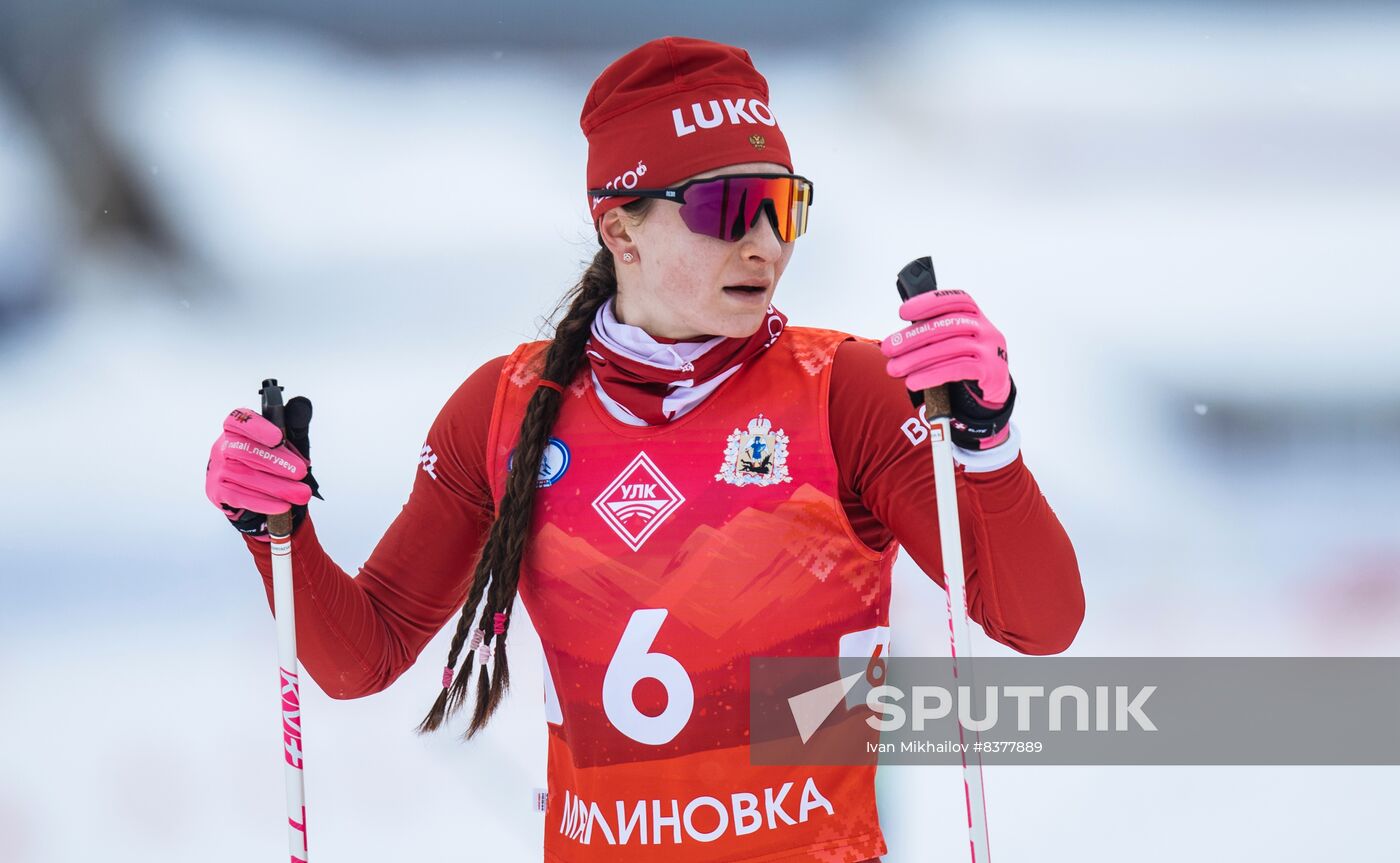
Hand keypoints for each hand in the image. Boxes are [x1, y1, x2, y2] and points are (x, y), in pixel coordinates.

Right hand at [205, 401, 319, 540]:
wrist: (257, 494)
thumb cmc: (272, 463)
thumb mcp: (286, 444)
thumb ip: (293, 426)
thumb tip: (302, 405)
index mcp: (237, 429)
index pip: (239, 420)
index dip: (258, 428)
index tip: (279, 438)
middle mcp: (223, 446)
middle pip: (244, 451)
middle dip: (276, 462)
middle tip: (301, 472)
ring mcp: (217, 469)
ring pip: (245, 476)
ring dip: (277, 486)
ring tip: (301, 494)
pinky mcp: (217, 491)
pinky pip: (239, 496)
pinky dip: (263, 502)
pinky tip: (282, 505)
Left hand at [880, 290, 1015, 449]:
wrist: (993, 390)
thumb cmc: (967, 361)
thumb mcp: (953, 342)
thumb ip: (933, 335)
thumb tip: (897, 341)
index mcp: (975, 316)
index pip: (954, 300)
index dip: (928, 302)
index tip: (902, 312)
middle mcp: (986, 328)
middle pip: (947, 326)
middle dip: (913, 337)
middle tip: (888, 349)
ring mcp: (991, 349)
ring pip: (950, 348)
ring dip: (917, 359)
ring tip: (895, 369)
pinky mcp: (992, 370)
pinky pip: (958, 369)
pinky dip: (932, 375)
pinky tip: (914, 381)